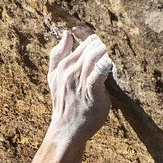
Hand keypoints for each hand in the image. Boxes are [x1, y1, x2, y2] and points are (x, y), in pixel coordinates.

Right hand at [46, 29, 112, 144]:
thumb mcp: (53, 77)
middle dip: (100, 46)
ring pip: (93, 57)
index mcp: (62, 66)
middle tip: (106, 52)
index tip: (100, 49)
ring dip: (103, 53)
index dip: (94, 43)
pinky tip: (109, 63)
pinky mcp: (91, 93)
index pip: (81, 44)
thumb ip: (57, 55)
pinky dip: (104, 65)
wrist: (66, 129)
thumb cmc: (63, 102)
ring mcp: (79, 82)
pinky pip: (98, 73)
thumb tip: (66, 33)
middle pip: (89, 49)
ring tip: (108, 56)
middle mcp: (69, 72)